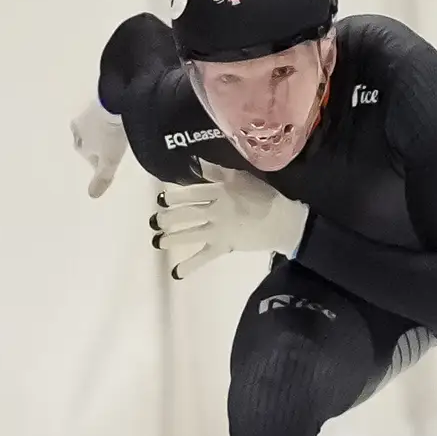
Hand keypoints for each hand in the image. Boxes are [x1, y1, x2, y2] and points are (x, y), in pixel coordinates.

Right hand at [70, 98, 125, 197]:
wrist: (117, 104)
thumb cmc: (111, 137)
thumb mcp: (110, 161)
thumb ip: (102, 178)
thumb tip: (92, 196)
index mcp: (80, 144)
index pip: (86, 154)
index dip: (97, 159)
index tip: (107, 161)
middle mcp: (79, 128)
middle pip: (86, 138)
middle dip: (95, 143)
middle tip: (110, 145)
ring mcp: (88, 112)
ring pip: (92, 124)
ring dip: (101, 128)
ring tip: (115, 132)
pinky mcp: (100, 100)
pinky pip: (102, 111)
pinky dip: (108, 116)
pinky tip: (119, 117)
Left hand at [149, 163, 308, 279]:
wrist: (282, 221)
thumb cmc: (264, 196)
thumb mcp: (242, 177)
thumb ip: (217, 172)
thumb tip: (195, 163)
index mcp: (220, 191)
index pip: (191, 192)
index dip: (174, 196)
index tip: (161, 198)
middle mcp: (215, 210)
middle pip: (186, 213)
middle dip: (168, 217)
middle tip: (154, 220)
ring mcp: (218, 230)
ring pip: (190, 234)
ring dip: (172, 238)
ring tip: (157, 241)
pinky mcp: (224, 247)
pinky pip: (204, 257)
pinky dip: (190, 266)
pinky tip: (175, 272)